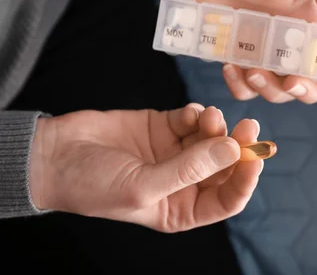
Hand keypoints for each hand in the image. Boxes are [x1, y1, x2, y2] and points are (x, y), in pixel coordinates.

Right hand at [28, 104, 262, 232]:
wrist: (54, 156)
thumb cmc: (92, 185)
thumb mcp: (142, 185)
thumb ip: (189, 168)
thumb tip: (232, 150)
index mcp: (181, 208)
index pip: (227, 199)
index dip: (245, 179)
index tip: (255, 157)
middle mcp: (184, 181)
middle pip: (225, 165)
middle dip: (238, 146)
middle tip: (248, 126)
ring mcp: (176, 152)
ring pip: (212, 138)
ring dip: (216, 126)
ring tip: (207, 116)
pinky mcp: (165, 127)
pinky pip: (193, 119)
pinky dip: (197, 114)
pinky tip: (188, 114)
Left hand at [168, 0, 316, 117]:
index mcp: (313, 21)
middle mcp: (293, 43)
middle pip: (313, 84)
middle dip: (306, 91)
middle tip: (291, 82)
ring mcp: (264, 54)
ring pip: (279, 92)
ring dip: (270, 90)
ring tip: (251, 69)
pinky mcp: (236, 59)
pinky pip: (244, 89)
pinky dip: (239, 86)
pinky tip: (229, 65)